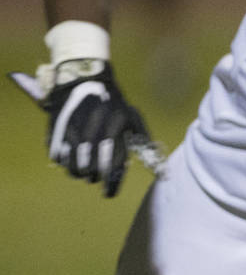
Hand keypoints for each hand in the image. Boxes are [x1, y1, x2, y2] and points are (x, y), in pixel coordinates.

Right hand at [44, 61, 148, 196]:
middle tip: (96, 177)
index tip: (109, 194)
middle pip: (92, 168)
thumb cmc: (113, 105)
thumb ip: (145, 142)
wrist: (82, 79)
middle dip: (95, 177)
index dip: (112, 182)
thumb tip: (161, 170)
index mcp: (117, 123)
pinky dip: (65, 162)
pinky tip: (73, 156)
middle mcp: (95, 126)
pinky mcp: (56, 129)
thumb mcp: (133, 117)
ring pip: (73, 166)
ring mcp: (73, 128)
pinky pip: (58, 157)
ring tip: (85, 170)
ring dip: (79, 173)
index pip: (115, 161)